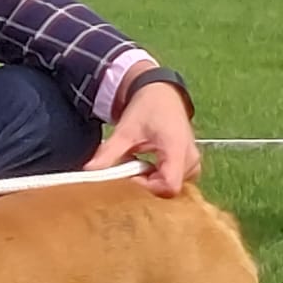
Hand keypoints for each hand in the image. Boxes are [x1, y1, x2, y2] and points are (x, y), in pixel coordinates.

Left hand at [85, 85, 200, 197]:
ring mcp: (191, 162)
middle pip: (168, 189)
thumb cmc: (148, 108)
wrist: (161, 93)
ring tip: (138, 163)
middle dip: (146, 184)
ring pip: (170, 186)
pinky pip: (174, 180)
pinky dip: (158, 176)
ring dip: (151, 180)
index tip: (131, 177)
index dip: (147, 188)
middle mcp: (189, 158)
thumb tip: (90, 169)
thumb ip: (109, 152)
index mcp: (176, 149)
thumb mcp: (125, 130)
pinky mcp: (188, 163)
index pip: (169, 186)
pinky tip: (146, 164)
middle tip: (130, 169)